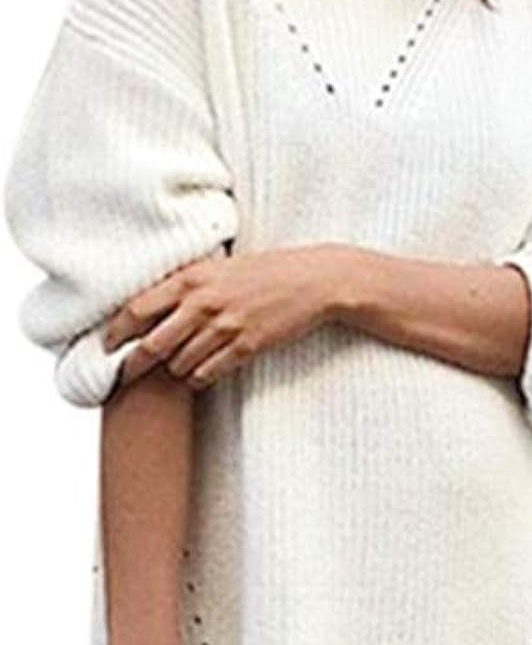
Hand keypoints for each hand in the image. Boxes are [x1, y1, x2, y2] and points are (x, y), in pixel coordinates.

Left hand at [103, 242, 351, 389]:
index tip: (106, 345)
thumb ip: (187, 284)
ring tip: (175, 368)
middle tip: (125, 373)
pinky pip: (207, 373)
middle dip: (134, 363)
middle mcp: (204, 302)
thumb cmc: (265, 271)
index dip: (117, 332)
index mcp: (193, 278)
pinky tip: (199, 374)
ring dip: (173, 370)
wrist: (312, 281)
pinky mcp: (246, 347)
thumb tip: (152, 304)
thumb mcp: (220, 267)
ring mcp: (225, 327)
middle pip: (152, 343)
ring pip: (179, 363)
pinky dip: (197, 378)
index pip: (138, 309)